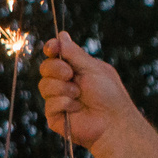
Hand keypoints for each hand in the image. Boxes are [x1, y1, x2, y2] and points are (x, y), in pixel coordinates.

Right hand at [39, 33, 139, 152]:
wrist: (112, 122)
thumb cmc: (108, 95)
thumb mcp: (93, 68)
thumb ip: (74, 53)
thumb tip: (61, 35)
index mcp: (75, 68)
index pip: (55, 54)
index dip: (51, 49)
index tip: (52, 47)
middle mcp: (64, 82)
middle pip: (45, 68)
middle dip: (56, 68)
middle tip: (70, 74)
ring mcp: (58, 99)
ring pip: (44, 85)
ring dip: (63, 88)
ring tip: (79, 95)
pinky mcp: (55, 115)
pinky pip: (49, 103)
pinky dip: (64, 103)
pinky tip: (77, 109)